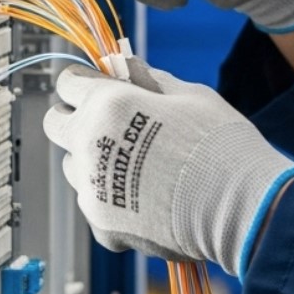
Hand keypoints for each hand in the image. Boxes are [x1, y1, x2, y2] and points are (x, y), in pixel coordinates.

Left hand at [42, 59, 293, 275]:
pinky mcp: (103, 225)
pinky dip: (112, 196)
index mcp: (109, 104)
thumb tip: (128, 68)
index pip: (68, 81)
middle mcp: (90, 145)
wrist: (239, 204)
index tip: (99, 82)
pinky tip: (148, 193)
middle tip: (110, 118)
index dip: (85, 78)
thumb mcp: (191, 95)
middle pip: (55, 123)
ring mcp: (93, 189)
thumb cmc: (219, 143)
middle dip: (75, 115)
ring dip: (93, 157)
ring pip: (74, 165)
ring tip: (138, 161)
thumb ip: (150, 79)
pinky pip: (94, 202)